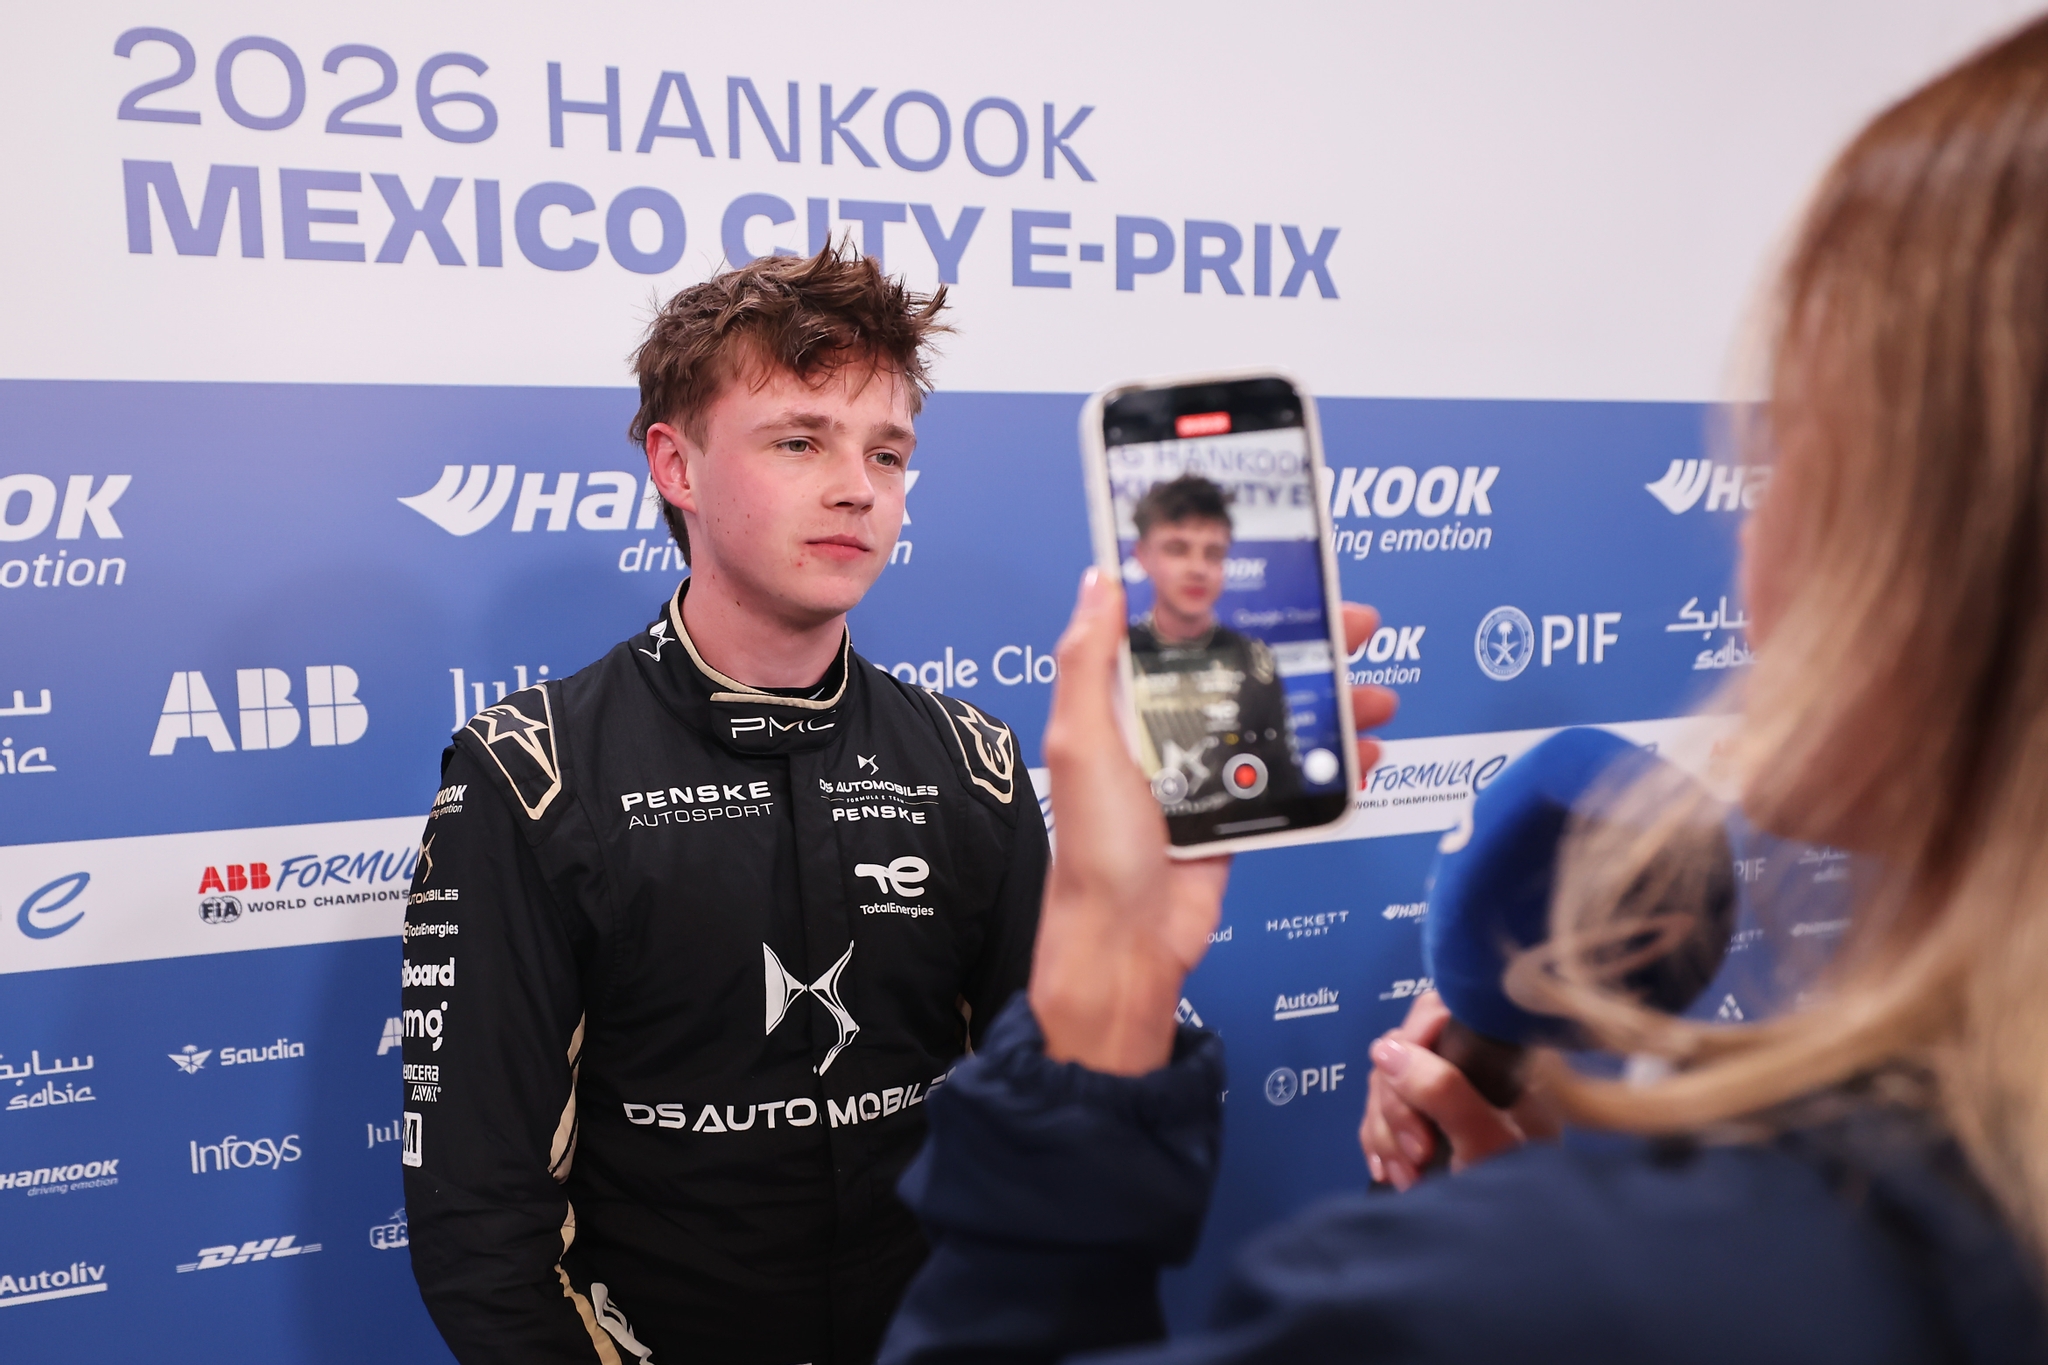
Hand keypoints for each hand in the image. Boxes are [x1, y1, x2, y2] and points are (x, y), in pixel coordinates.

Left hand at [1030, 573, 1397, 1075]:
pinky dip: (1332, 763)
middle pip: (1246, 670)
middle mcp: (1166, 731)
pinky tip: (1368, 752)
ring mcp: (1206, 773)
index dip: (1232, 600)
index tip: (1279, 573)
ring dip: (1331, 704)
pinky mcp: (1237, 815)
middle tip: (1358, 624)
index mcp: (1124, 704)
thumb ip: (1088, 661)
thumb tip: (1099, 579)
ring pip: (1278, 721)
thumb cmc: (1094, 847)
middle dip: (1305, 647)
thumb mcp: (1082, 742)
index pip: (1185, 632)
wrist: (1127, 943)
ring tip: (1377, 693)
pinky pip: (1290, 778)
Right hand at [1359, 990, 1557, 1188]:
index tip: (1406, 1086)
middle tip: (1418, 1151)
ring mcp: (1447, 1091)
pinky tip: (1392, 1171)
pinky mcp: (1427, 1117)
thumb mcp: (1486, 1144)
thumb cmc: (1521, 1197)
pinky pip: (1381, 1111)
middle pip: (1404, 1048)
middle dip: (1398, 1104)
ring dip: (1387, 1130)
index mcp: (1503, 1056)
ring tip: (1409, 1173)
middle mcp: (1475, 1065)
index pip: (1439, 1010)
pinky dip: (1381, 1141)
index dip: (1413, 1040)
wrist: (1524, 1245)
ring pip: (1386, 1081)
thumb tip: (1387, 1051)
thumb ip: (1443, 1092)